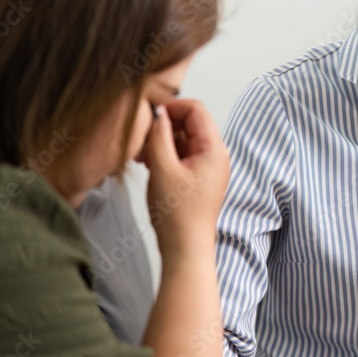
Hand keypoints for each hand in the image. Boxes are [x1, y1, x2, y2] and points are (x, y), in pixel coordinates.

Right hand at [142, 98, 229, 253]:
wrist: (185, 249)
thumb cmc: (177, 215)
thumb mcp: (162, 168)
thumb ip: (159, 135)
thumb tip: (158, 112)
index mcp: (214, 149)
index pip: (195, 109)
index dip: (171, 107)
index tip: (149, 114)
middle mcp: (216, 155)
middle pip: (190, 123)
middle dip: (164, 127)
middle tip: (142, 141)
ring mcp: (208, 167)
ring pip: (183, 140)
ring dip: (162, 142)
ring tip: (142, 157)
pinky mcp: (199, 179)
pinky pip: (182, 156)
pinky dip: (165, 155)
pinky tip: (149, 165)